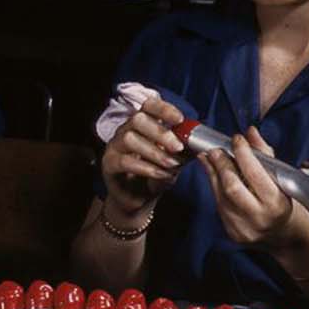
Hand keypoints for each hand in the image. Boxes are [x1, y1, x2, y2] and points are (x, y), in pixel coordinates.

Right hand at [101, 94, 185, 220]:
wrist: (138, 201)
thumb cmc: (154, 177)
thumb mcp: (174, 162)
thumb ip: (183, 152)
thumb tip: (198, 143)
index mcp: (142, 125)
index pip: (149, 107)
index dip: (164, 109)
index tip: (180, 119)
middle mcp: (125, 131)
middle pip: (138, 119)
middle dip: (160, 132)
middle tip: (178, 147)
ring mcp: (114, 147)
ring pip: (130, 139)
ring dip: (154, 152)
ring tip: (171, 165)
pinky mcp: (109, 164)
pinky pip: (125, 161)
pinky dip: (146, 167)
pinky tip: (160, 174)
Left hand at [198, 127, 308, 263]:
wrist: (283, 234)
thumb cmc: (283, 201)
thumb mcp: (282, 178)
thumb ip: (265, 154)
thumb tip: (250, 132)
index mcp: (277, 203)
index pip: (255, 174)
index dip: (243, 154)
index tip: (237, 139)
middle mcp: (260, 218)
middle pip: (232, 187)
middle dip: (221, 164)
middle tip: (215, 149)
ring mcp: (244, 228)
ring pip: (221, 196)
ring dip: (213, 174)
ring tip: (209, 157)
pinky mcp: (232, 233)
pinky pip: (219, 205)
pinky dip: (214, 187)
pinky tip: (212, 174)